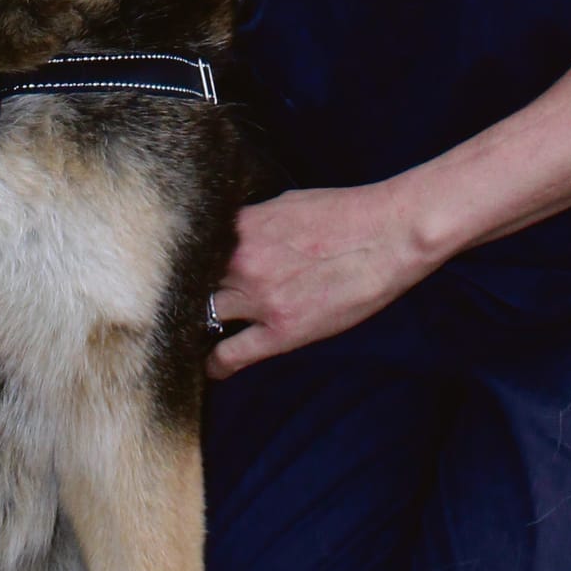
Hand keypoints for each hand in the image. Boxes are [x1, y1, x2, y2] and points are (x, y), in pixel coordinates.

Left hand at [204, 181, 434, 378]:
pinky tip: (211, 367)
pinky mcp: (281, 331)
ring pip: (206, 317)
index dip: (186, 264)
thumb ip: (252, 222)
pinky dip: (216, 364)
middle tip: (186, 304)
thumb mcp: (286, 204)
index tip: (182, 274)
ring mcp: (260, 299)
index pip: (193, 249)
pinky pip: (231, 355)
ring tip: (196, 334)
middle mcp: (242, 262)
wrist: (388, 235)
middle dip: (189, 293)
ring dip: (201, 325)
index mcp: (243, 227)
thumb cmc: (345, 213)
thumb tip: (236, 234)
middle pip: (193, 284)